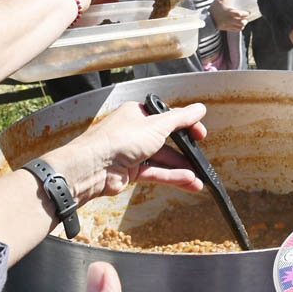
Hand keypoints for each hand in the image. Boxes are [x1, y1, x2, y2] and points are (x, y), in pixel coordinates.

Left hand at [49, 101, 206, 205]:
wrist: (92, 167)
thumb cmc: (119, 139)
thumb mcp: (158, 125)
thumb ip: (181, 118)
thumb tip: (199, 109)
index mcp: (138, 114)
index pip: (168, 117)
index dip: (186, 125)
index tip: (200, 134)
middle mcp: (134, 132)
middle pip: (167, 140)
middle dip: (185, 151)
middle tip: (200, 158)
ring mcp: (132, 152)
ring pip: (162, 160)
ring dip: (181, 169)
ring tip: (199, 178)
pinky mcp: (130, 171)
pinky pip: (155, 173)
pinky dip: (171, 177)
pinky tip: (188, 182)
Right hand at [210, 0, 248, 31]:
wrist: (206, 17)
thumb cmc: (213, 8)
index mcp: (229, 12)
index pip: (240, 14)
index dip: (246, 13)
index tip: (247, 12)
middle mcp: (229, 20)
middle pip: (242, 22)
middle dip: (245, 20)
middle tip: (245, 17)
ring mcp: (228, 25)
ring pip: (240, 27)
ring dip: (243, 24)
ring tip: (243, 21)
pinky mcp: (226, 28)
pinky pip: (236, 30)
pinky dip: (239, 28)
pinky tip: (239, 25)